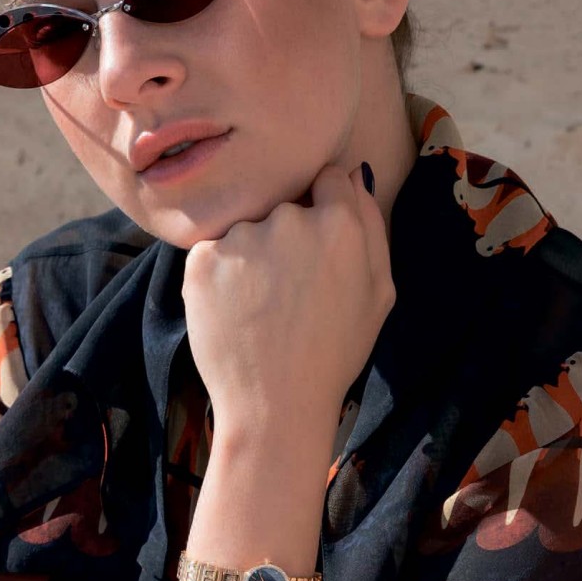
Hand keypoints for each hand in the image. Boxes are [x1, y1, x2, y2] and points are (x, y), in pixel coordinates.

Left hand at [182, 161, 394, 443]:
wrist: (275, 406)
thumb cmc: (334, 353)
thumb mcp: (379, 293)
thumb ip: (372, 226)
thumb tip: (352, 174)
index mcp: (339, 224)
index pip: (325, 178)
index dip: (321, 206)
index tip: (316, 242)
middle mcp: (288, 220)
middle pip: (283, 205)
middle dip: (285, 235)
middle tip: (288, 290)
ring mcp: (241, 239)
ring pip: (245, 229)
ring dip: (250, 256)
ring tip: (260, 307)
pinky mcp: (202, 261)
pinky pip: (212, 253)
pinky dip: (220, 276)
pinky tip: (234, 312)